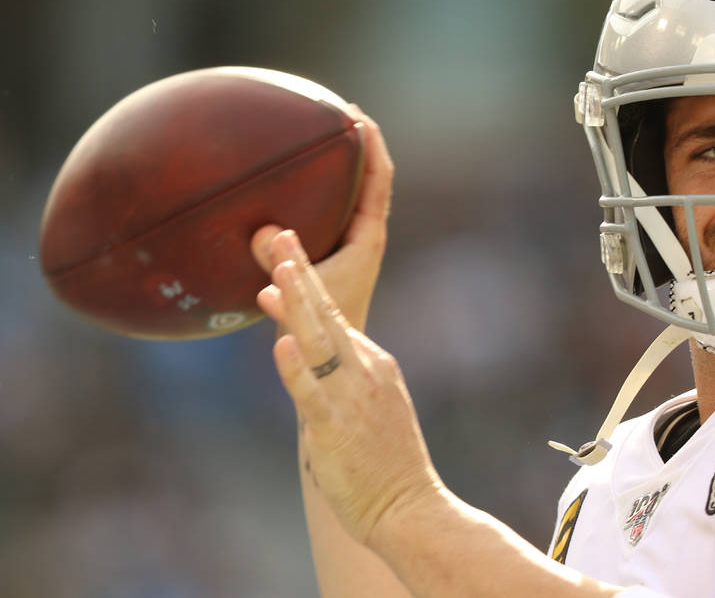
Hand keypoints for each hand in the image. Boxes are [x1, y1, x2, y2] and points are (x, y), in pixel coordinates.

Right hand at [251, 104, 392, 331]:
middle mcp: (365, 237)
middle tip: (336, 113)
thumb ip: (285, 262)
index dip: (373, 144)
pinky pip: (335, 212)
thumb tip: (266, 230)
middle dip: (358, 145)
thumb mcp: (303, 293)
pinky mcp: (338, 258)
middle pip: (372, 179)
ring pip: (354, 195)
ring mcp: (353, 247)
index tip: (356, 113)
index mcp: (367, 237)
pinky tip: (293, 191)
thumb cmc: (325, 331)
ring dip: (343, 167)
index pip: (380, 178)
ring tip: (319, 141)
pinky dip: (323, 192)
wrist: (336, 363)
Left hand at [257, 229, 442, 545]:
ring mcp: (350, 396)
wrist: (410, 506)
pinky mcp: (336, 426)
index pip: (333, 314)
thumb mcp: (368, 404)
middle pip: (326, 313)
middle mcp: (363, 370)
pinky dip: (295, 367)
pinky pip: (312, 392)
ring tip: (278, 271)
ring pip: (319, 341)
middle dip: (302, 272)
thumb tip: (311, 352)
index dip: (307, 282)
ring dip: (298, 304)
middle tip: (282, 234)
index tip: (288, 252)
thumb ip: (342, 376)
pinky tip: (281, 343)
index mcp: (371, 363)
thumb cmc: (386, 462)